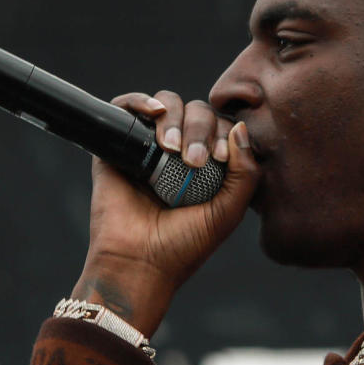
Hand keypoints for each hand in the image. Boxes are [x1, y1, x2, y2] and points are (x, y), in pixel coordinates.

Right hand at [71, 90, 259, 335]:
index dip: (224, 133)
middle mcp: (178, 154)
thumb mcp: (228, 212)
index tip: (220, 159)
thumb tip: (239, 128)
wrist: (138, 263)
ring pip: (168, 106)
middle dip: (200, 129)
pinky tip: (155, 113)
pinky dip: (141, 101)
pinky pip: (125, 107)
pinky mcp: (117, 147)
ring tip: (171, 148)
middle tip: (193, 161)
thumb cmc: (183, 246)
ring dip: (176, 119)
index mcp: (207, 168)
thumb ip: (246, 173)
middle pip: (197, 112)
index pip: (221, 128)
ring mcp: (147, 148)